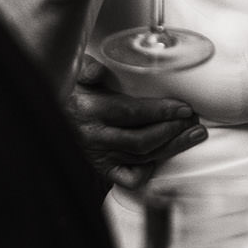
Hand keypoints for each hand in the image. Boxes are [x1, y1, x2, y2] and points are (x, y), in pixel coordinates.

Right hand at [67, 56, 204, 188]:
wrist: (54, 125)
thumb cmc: (72, 96)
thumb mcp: (76, 77)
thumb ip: (88, 69)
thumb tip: (97, 70)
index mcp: (90, 110)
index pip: (133, 113)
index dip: (162, 112)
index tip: (184, 108)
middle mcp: (96, 136)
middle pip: (144, 139)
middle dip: (174, 130)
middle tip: (193, 121)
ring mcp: (101, 156)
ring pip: (143, 157)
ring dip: (172, 146)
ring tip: (193, 134)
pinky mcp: (103, 171)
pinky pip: (130, 178)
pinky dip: (148, 170)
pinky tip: (161, 156)